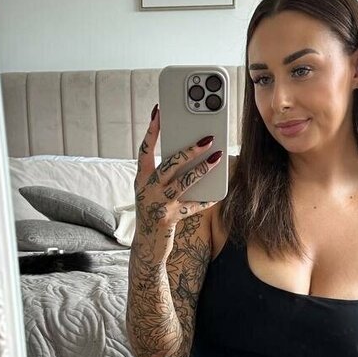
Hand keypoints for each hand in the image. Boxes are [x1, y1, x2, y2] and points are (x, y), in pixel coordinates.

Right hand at [134, 105, 223, 246]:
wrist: (146, 245)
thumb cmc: (153, 211)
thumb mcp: (152, 190)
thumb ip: (164, 174)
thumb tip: (188, 153)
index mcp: (141, 178)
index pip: (145, 149)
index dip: (152, 130)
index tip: (159, 111)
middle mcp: (146, 189)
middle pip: (169, 164)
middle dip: (189, 150)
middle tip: (207, 138)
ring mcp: (158, 204)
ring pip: (183, 182)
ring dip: (202, 169)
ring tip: (217, 158)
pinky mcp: (169, 218)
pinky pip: (192, 206)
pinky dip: (205, 200)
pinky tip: (217, 194)